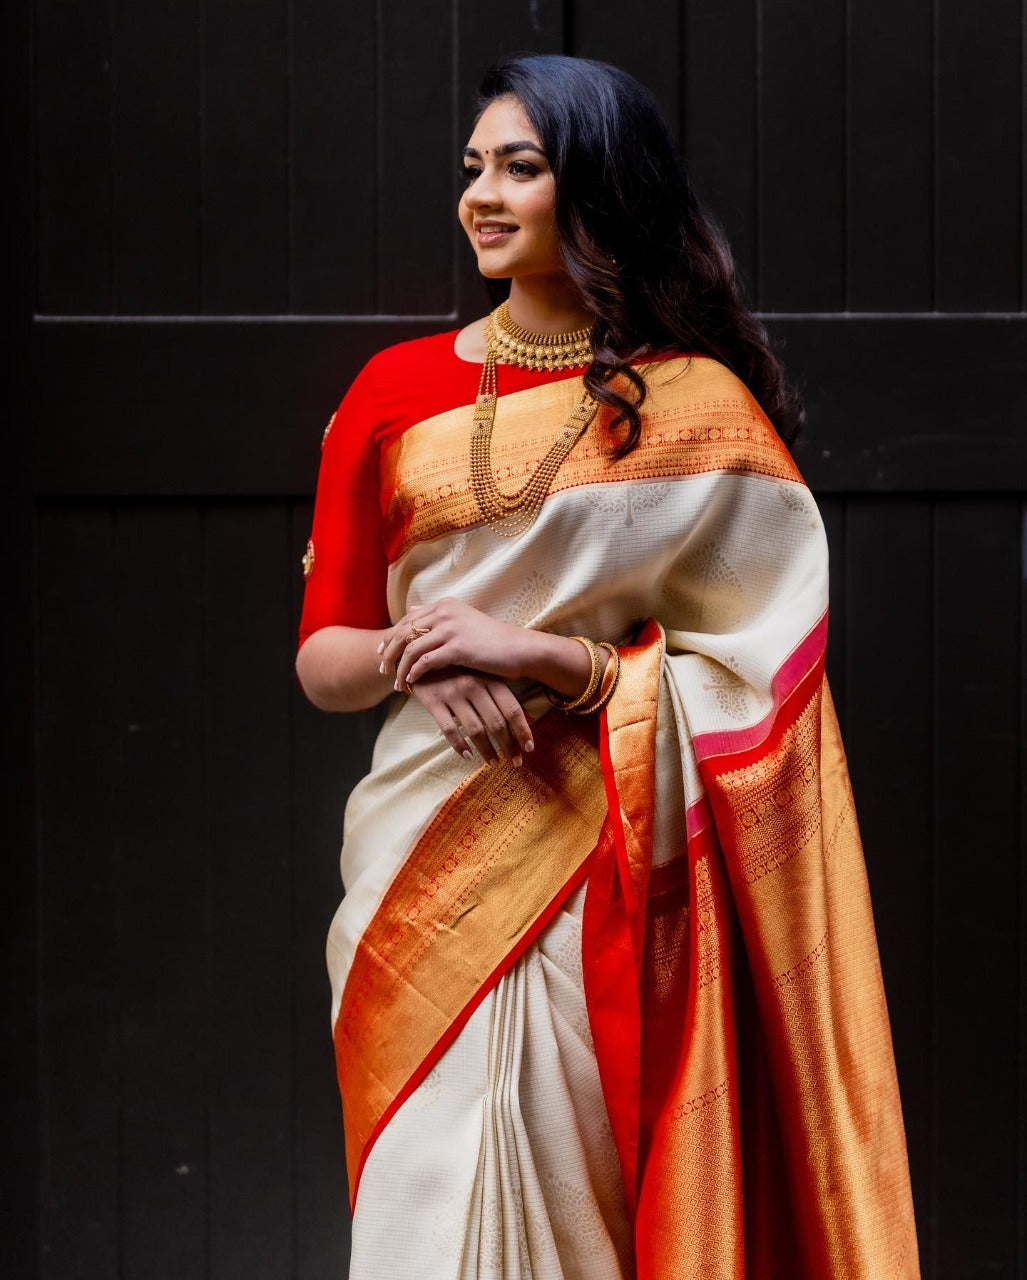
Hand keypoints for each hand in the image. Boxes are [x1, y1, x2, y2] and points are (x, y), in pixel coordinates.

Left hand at [377, 598, 529, 689]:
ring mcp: (451, 629)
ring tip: (397, 683)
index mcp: (446, 605)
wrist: (520, 649)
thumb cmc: (493, 640)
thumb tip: (412, 611)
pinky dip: (415, 673)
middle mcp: (446, 612)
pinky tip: (412, 683)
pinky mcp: (457, 648)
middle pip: (404, 632)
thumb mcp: (464, 620)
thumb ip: (438, 616)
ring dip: (401, 668)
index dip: (391, 636)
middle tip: (382, 668)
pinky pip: (426, 661)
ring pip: (411, 649)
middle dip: (389, 652)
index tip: (382, 652)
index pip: (407, 619)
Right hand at [408, 669, 533, 766]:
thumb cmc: (459, 669)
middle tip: (516, 763)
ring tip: (494, 763)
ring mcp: (453, 693)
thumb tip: (526, 719)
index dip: (522, 730)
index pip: (512, 708)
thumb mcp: (482, 674)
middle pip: (496, 722)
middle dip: (508, 745)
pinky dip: (460, 746)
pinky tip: (468, 756)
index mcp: (489, 679)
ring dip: (487, 750)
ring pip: (475, 729)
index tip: (529, 748)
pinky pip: (449, 729)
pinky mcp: (433, 702)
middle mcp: (473, 685)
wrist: (422, 657)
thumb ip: (499, 694)